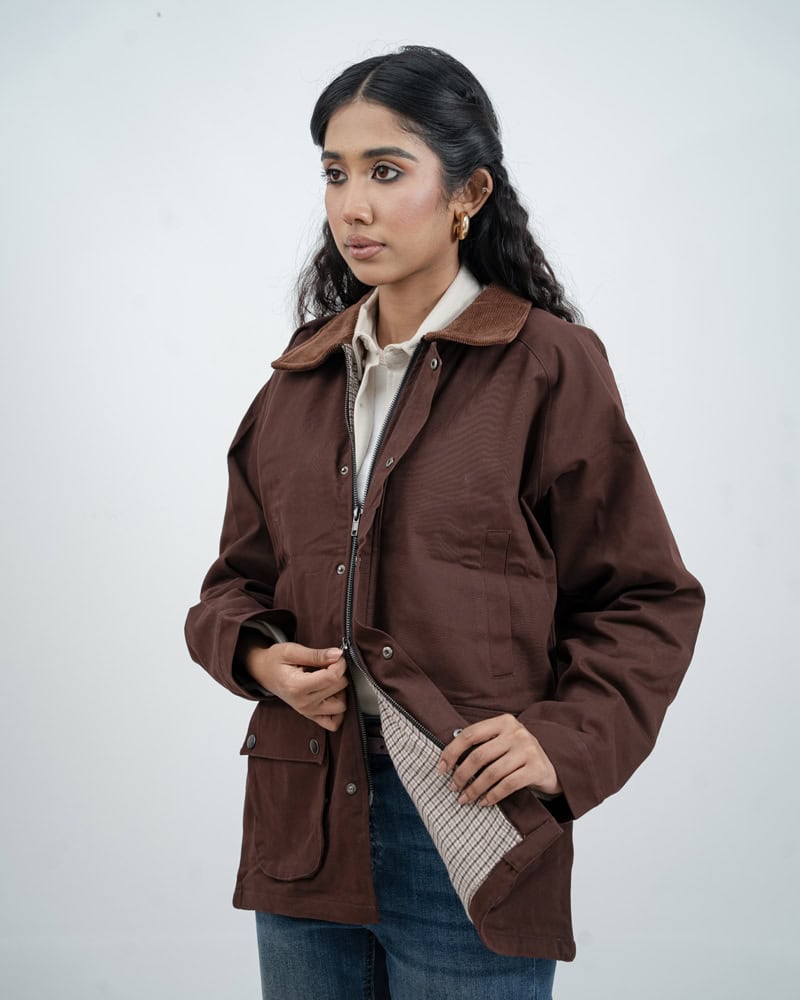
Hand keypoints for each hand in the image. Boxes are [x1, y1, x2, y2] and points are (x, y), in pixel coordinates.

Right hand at [245, 642, 347, 731]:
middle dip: (340, 673)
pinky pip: (334, 722)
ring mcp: (308, 712)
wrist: (264, 673)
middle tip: (330, 664)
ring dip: (341, 690)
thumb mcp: (291, 651)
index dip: (339, 664)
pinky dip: (338, 710)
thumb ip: (316, 654)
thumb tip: (338, 655)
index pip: (332, 678)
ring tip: (329, 679)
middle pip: (339, 688)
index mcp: (297, 687)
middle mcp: (303, 703)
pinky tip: (333, 695)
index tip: (336, 656)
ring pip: (341, 705)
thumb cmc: (275, 661)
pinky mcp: (311, 716)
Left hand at [437, 713, 561, 805]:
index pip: (470, 734)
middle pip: (479, 755)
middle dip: (461, 775)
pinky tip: (484, 803)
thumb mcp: (502, 742)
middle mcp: (517, 732)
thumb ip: (482, 744)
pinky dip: (492, 796)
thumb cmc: (518, 755)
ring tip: (464, 799)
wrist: (552, 766)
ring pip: (492, 773)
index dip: (451, 752)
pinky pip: (507, 785)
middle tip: (453, 788)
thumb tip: (447, 760)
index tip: (440, 769)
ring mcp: (528, 750)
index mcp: (504, 721)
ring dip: (474, 789)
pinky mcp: (536, 769)